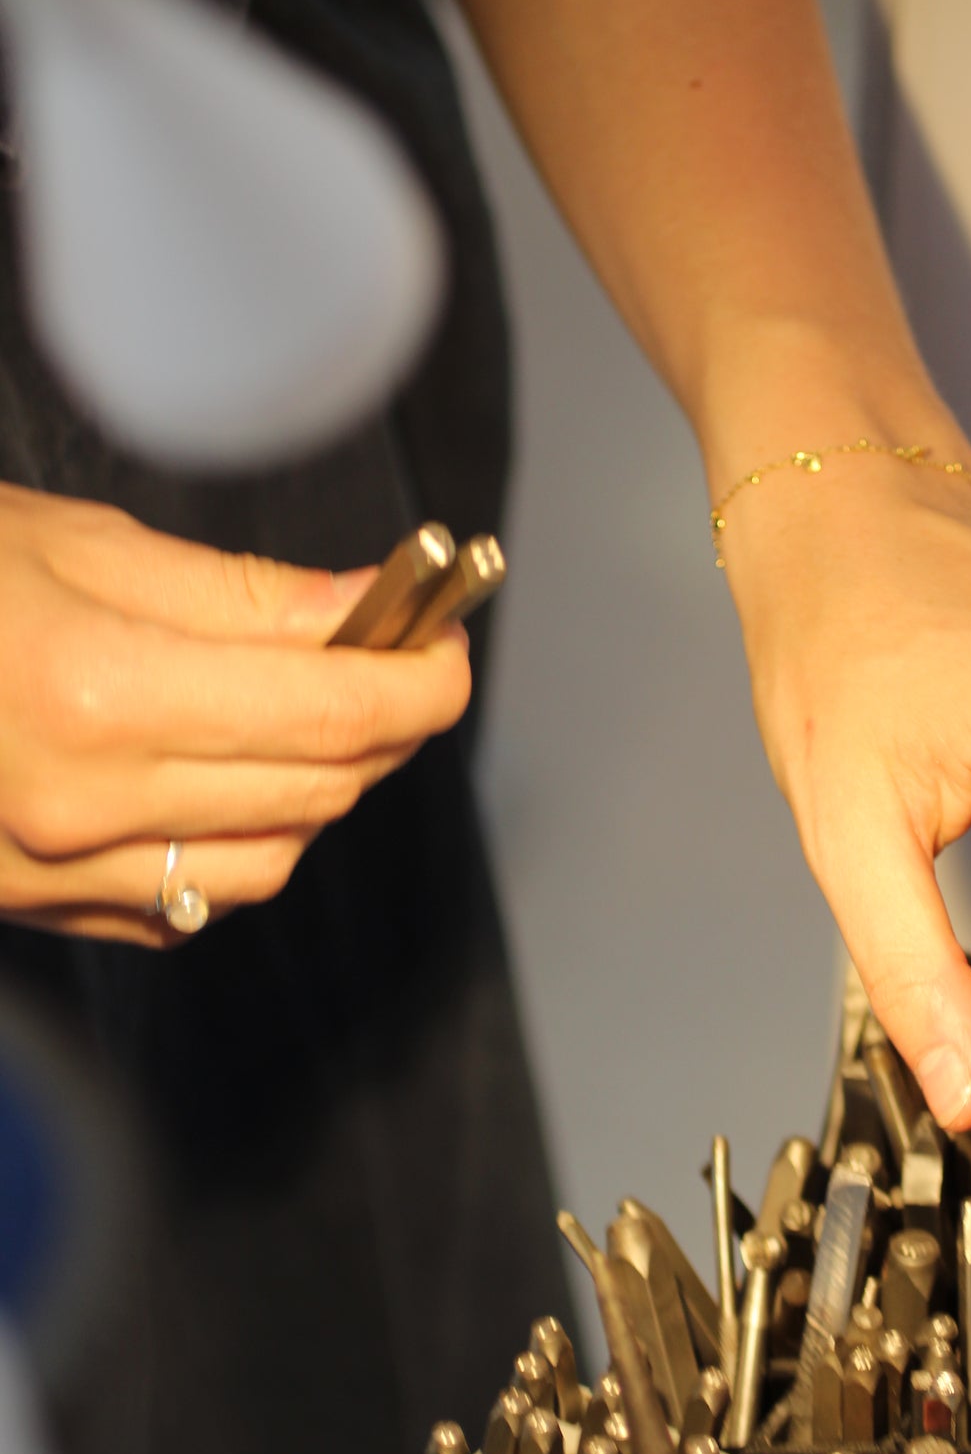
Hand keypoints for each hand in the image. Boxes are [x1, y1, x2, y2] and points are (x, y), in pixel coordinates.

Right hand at [0, 485, 470, 944]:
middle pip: (316, 788)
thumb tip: (359, 609)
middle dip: (388, 727)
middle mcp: (83, 803)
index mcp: (96, 692)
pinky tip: (234, 788)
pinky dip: (241, 849)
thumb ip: (235, 595)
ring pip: (268, 864)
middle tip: (399, 663)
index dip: (421, 682)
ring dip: (322, 794)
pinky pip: (189, 905)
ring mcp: (56, 871)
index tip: (445, 646)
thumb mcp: (71, 545)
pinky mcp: (35, 908)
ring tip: (316, 722)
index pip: (333, 711)